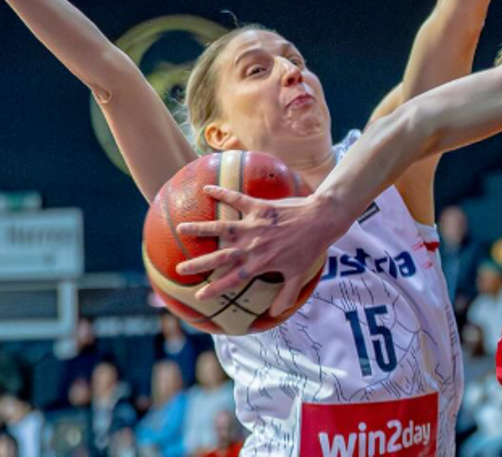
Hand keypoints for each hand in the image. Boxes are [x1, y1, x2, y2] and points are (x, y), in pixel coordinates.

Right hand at [175, 186, 353, 314]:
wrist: (321, 220)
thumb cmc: (310, 248)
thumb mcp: (299, 274)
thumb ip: (286, 294)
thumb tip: (277, 313)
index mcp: (261, 263)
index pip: (233, 280)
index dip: (215, 289)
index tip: (198, 297)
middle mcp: (253, 246)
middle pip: (220, 257)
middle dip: (199, 264)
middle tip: (179, 270)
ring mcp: (255, 225)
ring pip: (222, 228)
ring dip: (200, 229)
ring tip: (181, 229)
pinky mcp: (259, 207)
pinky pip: (236, 199)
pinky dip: (221, 193)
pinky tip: (206, 189)